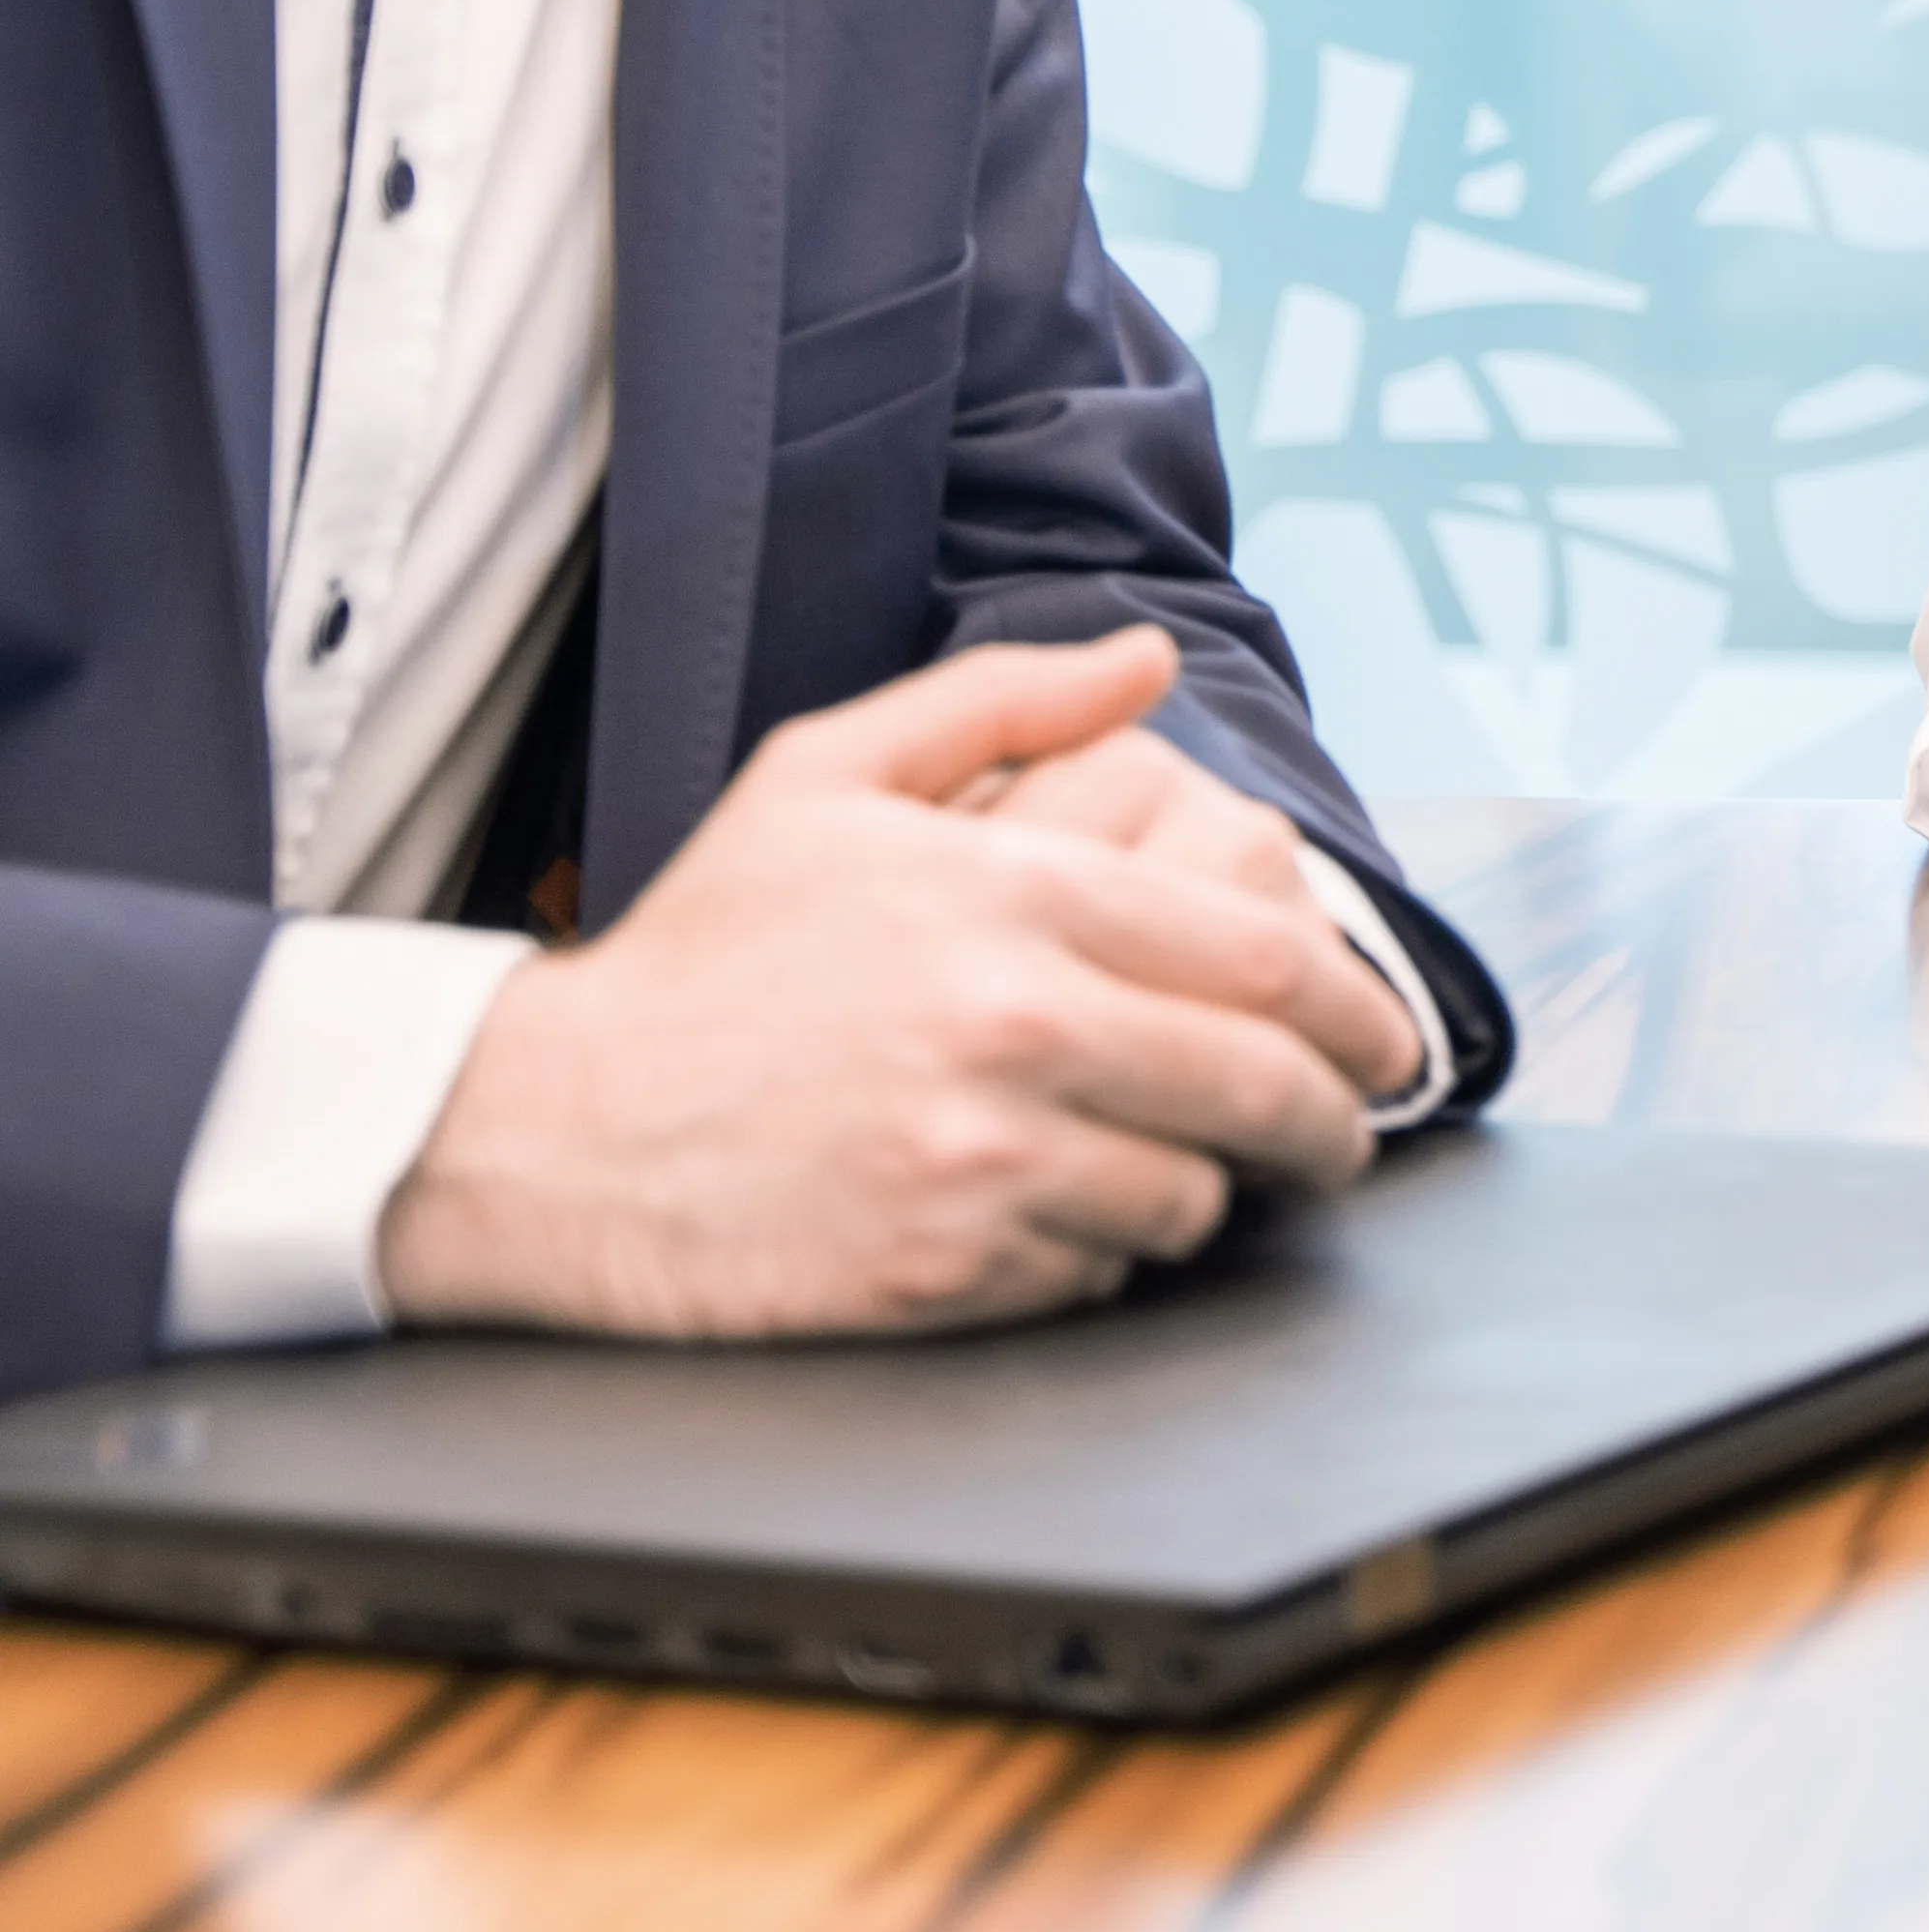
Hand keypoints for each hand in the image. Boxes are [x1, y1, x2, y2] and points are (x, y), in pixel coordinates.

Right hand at [376, 629, 1400, 1338]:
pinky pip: (1095, 1270)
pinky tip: (1061, 1216)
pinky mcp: (942, 1272)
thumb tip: (1147, 659)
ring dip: (1212, 1186)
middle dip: (1333, 1117)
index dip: (1354, 1008)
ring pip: (1191, 1192)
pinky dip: (1104, 1250)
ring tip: (1189, 1168)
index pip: (1263, 958)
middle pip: (1260, 1083)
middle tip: (1345, 1132)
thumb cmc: (701, 951)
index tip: (1382, 1042)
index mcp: (1013, 899)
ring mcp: (980, 1161)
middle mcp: (1015, 1027)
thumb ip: (1003, 702)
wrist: (543, 1128)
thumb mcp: (826, 779)